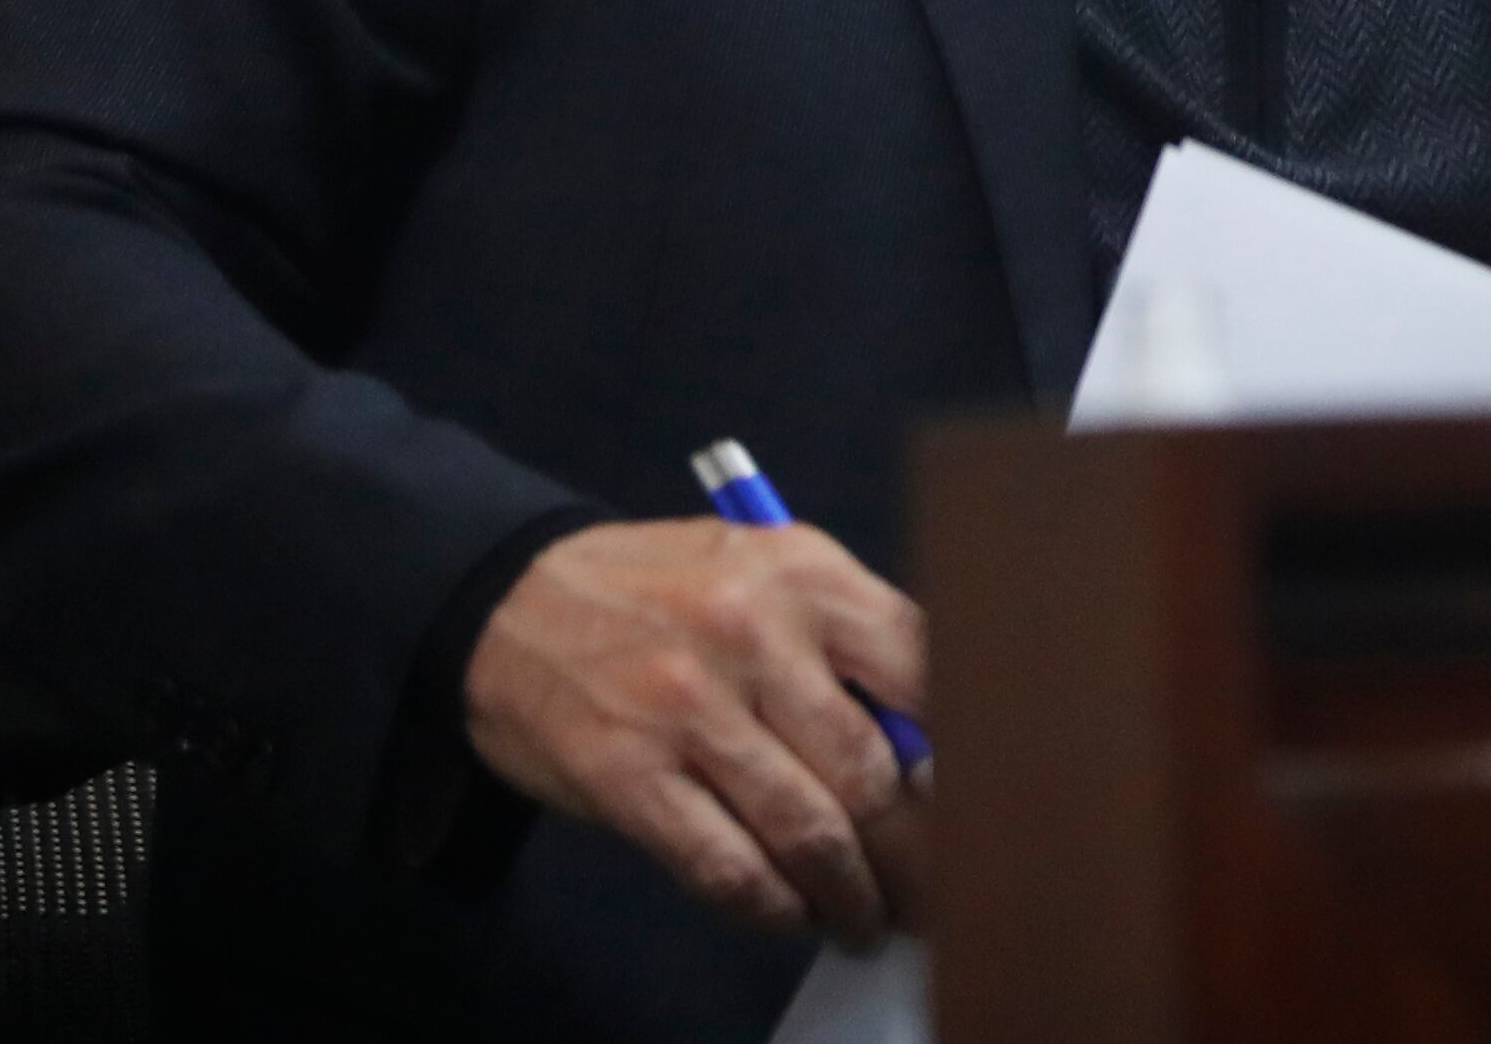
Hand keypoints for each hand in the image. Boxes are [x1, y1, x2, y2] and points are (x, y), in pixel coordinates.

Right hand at [462, 517, 929, 945]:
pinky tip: (794, 914)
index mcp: (802, 572)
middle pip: (872, 769)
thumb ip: (843, 639)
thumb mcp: (760, 571)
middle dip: (917, 851)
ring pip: (809, 829)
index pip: (923, 668)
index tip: (985, 806)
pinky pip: (728, 867)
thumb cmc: (659, 592)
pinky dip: (774, 906)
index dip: (967, 753)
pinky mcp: (629, 777)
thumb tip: (930, 744)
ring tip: (871, 919)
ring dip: (853, 894)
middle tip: (938, 894)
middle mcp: (752, 634)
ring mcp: (687, 709)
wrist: (505, 602)